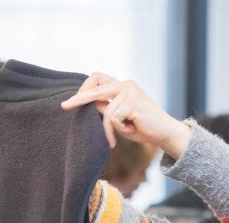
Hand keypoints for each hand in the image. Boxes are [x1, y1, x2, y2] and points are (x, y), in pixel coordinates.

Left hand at [60, 72, 191, 156]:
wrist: (164, 133)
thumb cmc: (141, 127)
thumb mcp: (118, 118)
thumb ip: (104, 109)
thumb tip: (88, 104)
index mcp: (122, 86)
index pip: (97, 80)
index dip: (84, 89)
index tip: (70, 102)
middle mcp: (126, 84)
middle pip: (95, 87)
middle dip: (78, 99)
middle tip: (64, 107)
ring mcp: (130, 91)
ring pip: (105, 111)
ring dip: (108, 129)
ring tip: (116, 137)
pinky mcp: (133, 102)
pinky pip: (113, 118)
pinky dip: (115, 130)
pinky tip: (129, 131)